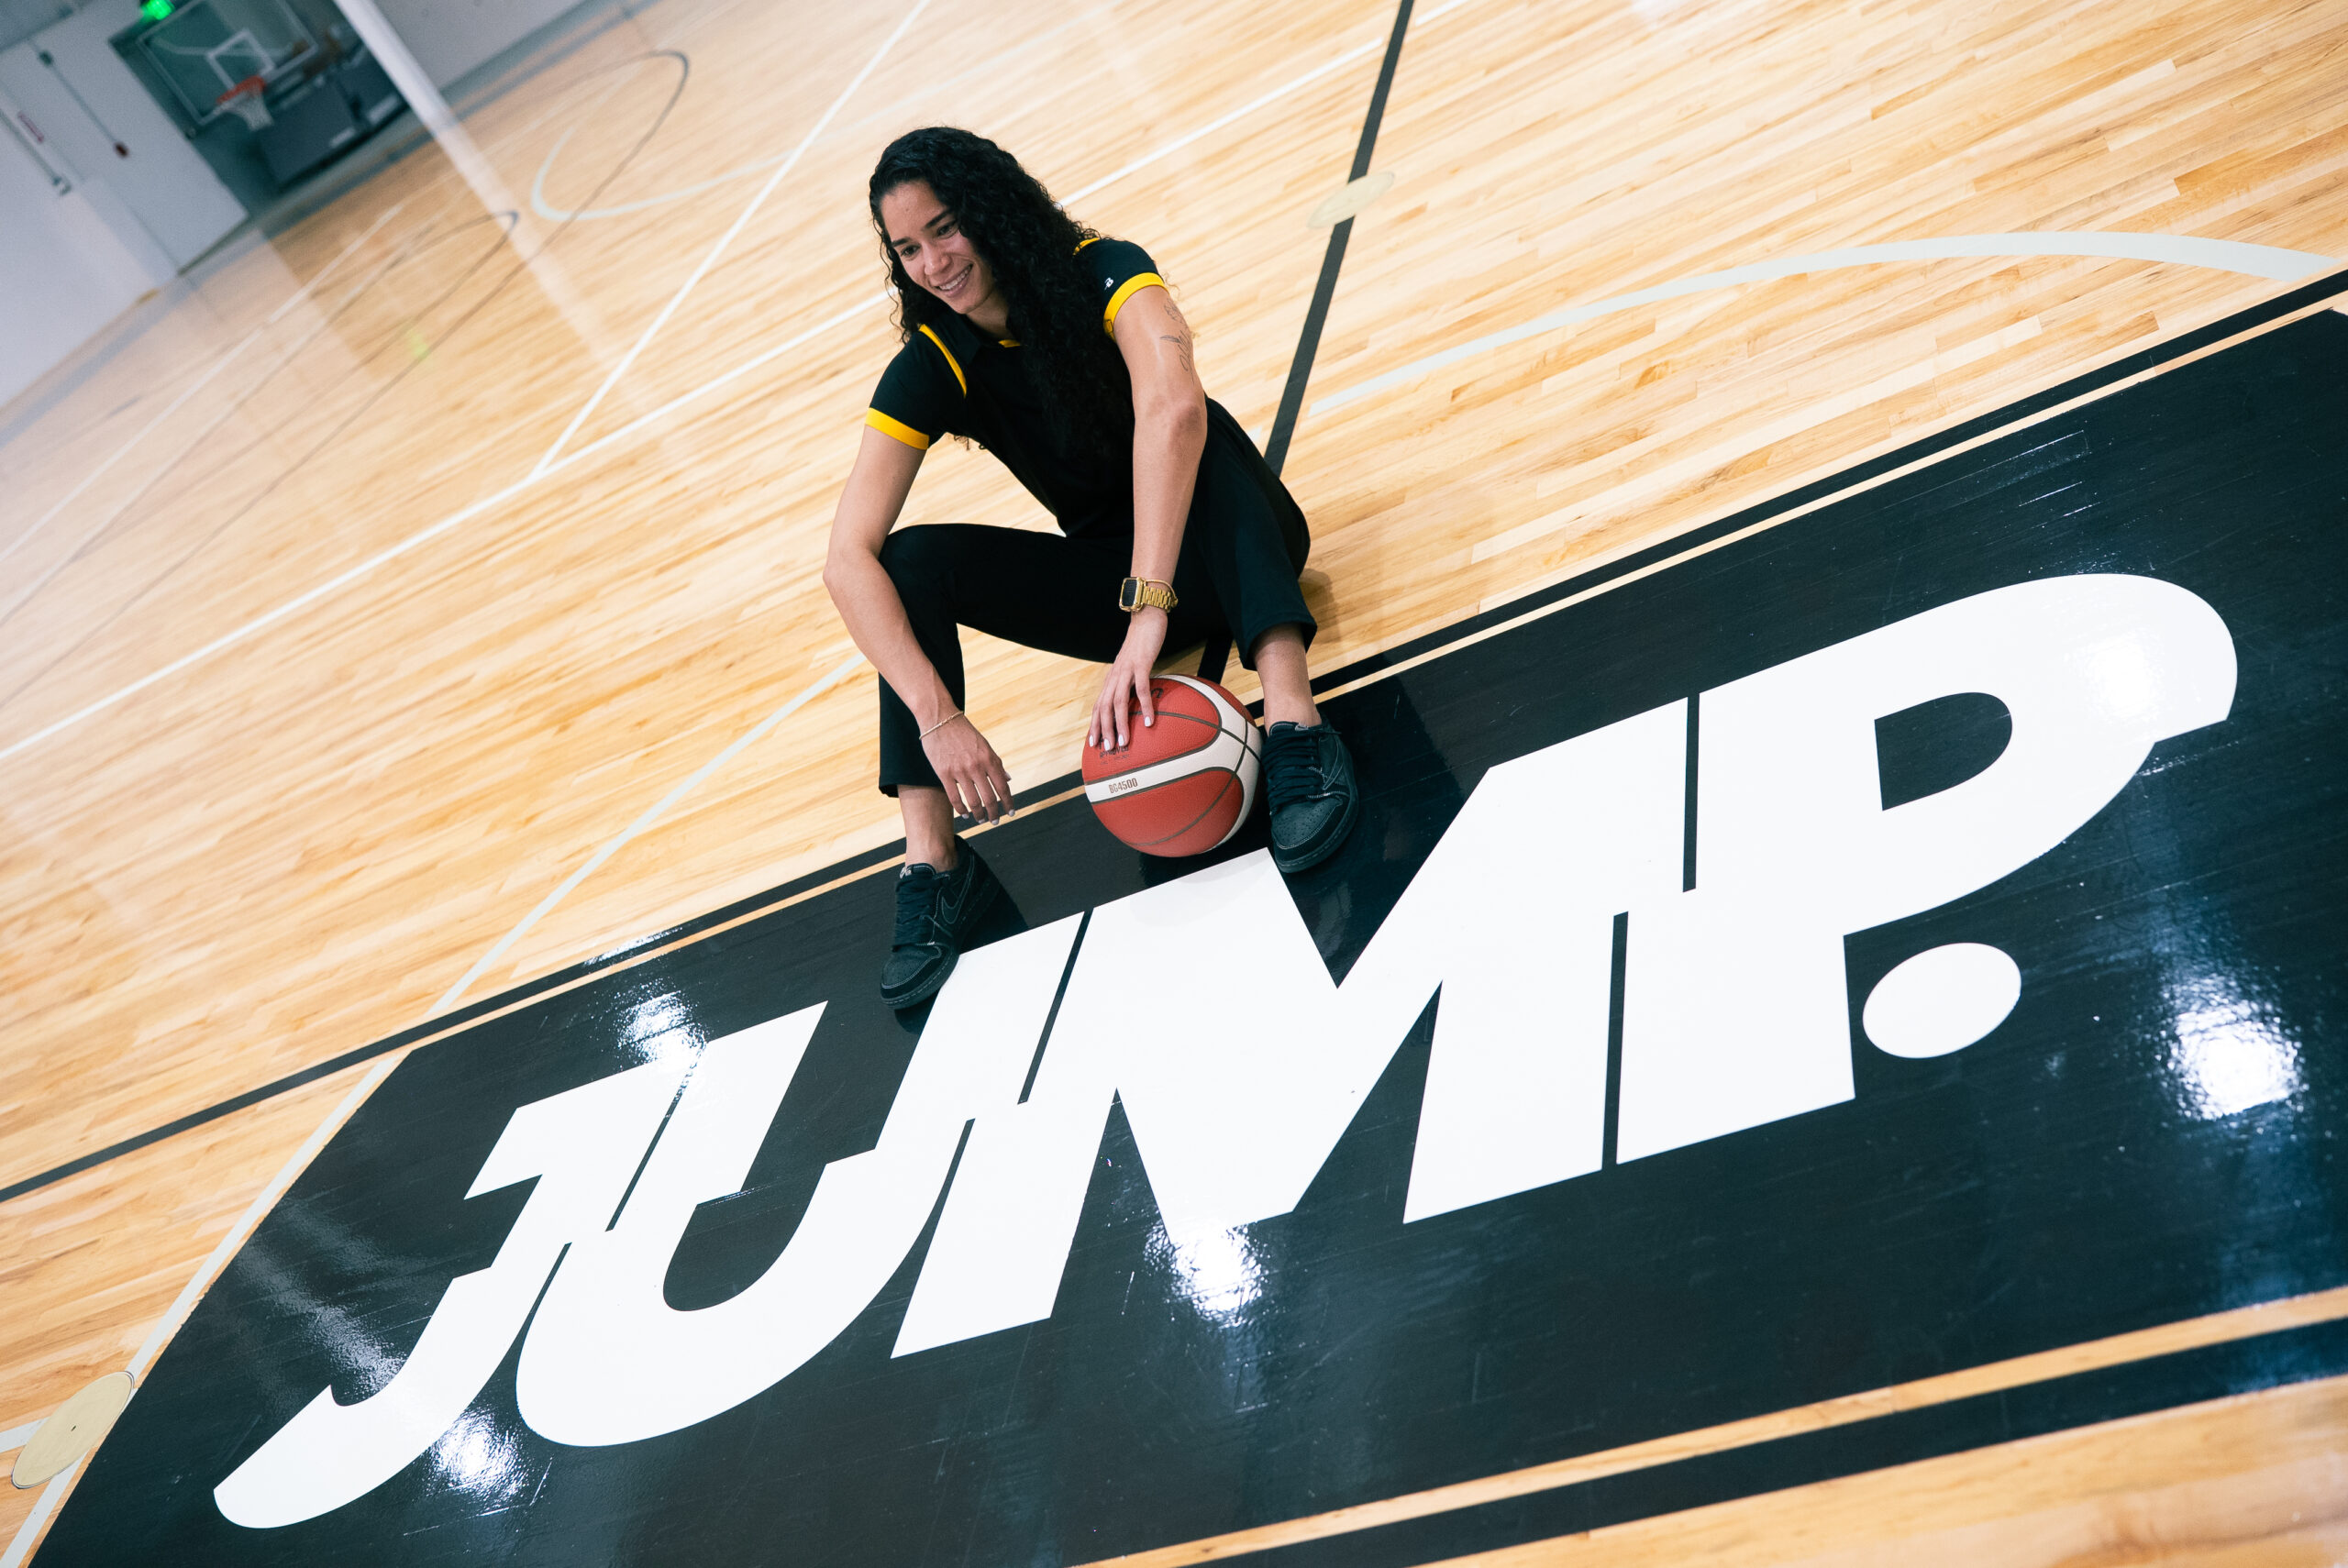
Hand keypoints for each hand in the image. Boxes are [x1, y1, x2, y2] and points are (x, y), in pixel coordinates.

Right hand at [922, 713, 1013, 822]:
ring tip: (980, 820)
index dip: (1008, 802)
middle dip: (994, 813)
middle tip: (995, 821)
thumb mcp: (984, 745)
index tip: (1010, 812)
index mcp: (989, 758)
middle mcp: (976, 766)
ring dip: (979, 815)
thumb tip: (1008, 780)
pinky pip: (955, 797)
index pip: (1003, 787)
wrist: (939, 719)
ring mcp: (959, 770)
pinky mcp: (943, 773)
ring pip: (973, 801)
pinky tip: (965, 814)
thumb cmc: (963, 732)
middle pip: (990, 798)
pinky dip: (961, 809)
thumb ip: (996, 763)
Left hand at [1090, 609, 1167, 751]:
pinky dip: (1145, 705)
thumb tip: (1134, 702)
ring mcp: (1126, 670)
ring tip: (1125, 742)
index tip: (1094, 743)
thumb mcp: (1132, 667)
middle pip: (1103, 707)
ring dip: (1120, 724)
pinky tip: (1150, 720)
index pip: (1098, 705)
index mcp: (1111, 678)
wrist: (1147, 618)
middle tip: (1108, 749)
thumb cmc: (1141, 644)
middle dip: (1104, 730)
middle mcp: (1114, 676)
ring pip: (1117, 701)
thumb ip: (1130, 683)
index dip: (1095, 725)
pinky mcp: (1141, 664)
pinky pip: (1141, 688)